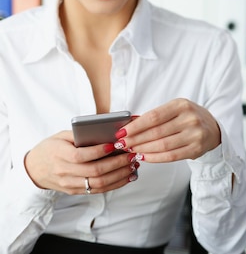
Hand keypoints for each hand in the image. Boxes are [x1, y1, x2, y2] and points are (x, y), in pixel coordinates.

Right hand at [24, 130, 139, 194]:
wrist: (34, 169)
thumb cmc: (52, 148)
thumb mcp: (62, 136)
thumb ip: (81, 134)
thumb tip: (108, 132)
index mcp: (60, 155)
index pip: (81, 156)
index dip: (100, 151)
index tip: (116, 144)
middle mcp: (64, 172)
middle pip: (95, 171)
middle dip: (117, 163)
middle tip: (131, 155)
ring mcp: (70, 184)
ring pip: (99, 183)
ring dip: (120, 175)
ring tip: (133, 165)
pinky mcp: (75, 191)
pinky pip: (98, 190)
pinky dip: (116, 184)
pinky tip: (128, 176)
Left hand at [114, 99, 220, 162]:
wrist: (212, 128)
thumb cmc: (188, 118)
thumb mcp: (174, 110)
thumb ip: (154, 116)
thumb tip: (129, 124)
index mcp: (182, 105)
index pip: (153, 117)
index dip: (135, 126)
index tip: (121, 133)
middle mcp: (190, 118)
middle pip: (156, 132)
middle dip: (135, 139)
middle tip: (122, 144)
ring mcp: (195, 134)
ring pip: (162, 145)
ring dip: (143, 149)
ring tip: (131, 150)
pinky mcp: (196, 149)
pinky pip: (171, 156)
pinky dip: (154, 158)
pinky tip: (144, 156)